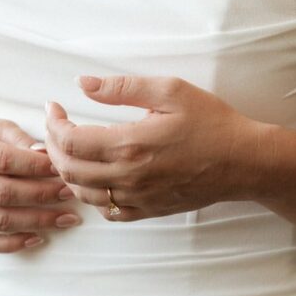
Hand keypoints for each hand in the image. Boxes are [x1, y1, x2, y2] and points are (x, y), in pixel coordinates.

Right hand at [0, 116, 81, 251]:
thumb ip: (20, 138)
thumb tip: (46, 154)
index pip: (3, 160)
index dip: (36, 167)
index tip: (61, 168)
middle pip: (3, 193)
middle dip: (42, 195)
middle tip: (70, 193)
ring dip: (37, 221)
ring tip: (67, 217)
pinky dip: (13, 245)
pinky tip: (38, 238)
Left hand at [44, 75, 263, 221]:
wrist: (243, 161)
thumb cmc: (211, 122)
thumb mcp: (170, 90)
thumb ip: (122, 87)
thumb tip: (82, 84)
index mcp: (129, 144)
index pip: (69, 140)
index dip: (52, 122)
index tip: (53, 106)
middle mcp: (128, 177)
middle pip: (68, 169)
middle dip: (51, 146)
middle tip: (56, 126)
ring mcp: (137, 198)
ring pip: (82, 193)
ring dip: (67, 171)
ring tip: (68, 150)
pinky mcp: (149, 210)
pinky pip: (108, 212)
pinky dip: (91, 196)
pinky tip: (95, 178)